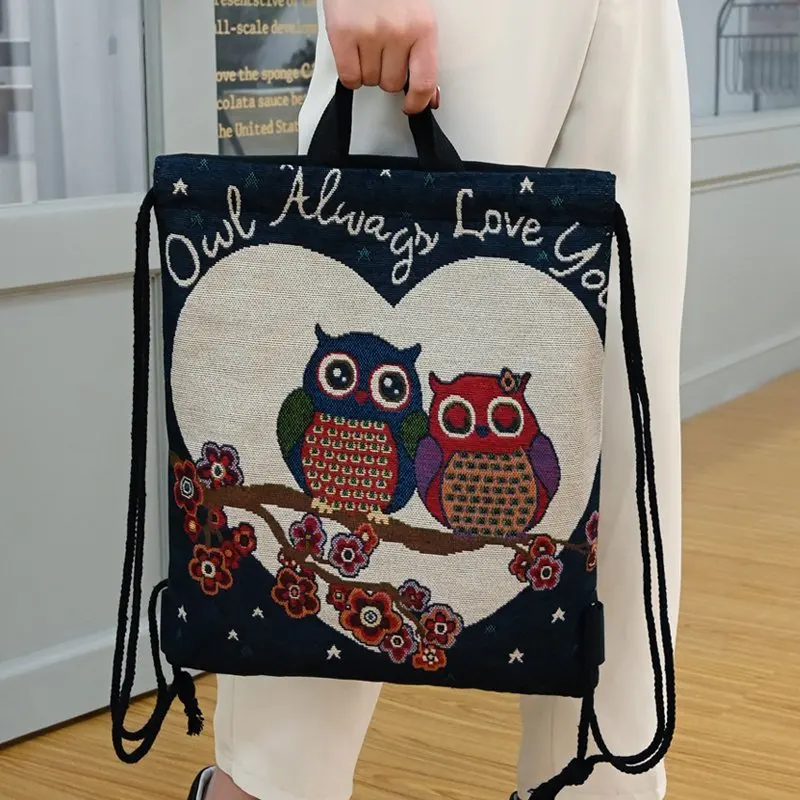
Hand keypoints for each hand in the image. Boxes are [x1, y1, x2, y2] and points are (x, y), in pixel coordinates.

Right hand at [323, 0, 439, 113]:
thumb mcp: (417, 17)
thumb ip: (423, 57)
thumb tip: (430, 98)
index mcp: (423, 28)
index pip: (424, 82)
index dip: (417, 102)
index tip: (411, 106)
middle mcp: (398, 32)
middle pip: (392, 84)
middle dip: (386, 73)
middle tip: (382, 50)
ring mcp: (369, 33)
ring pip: (370, 81)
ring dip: (367, 69)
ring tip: (367, 42)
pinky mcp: (343, 33)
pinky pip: (349, 77)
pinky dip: (350, 72)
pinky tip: (352, 52)